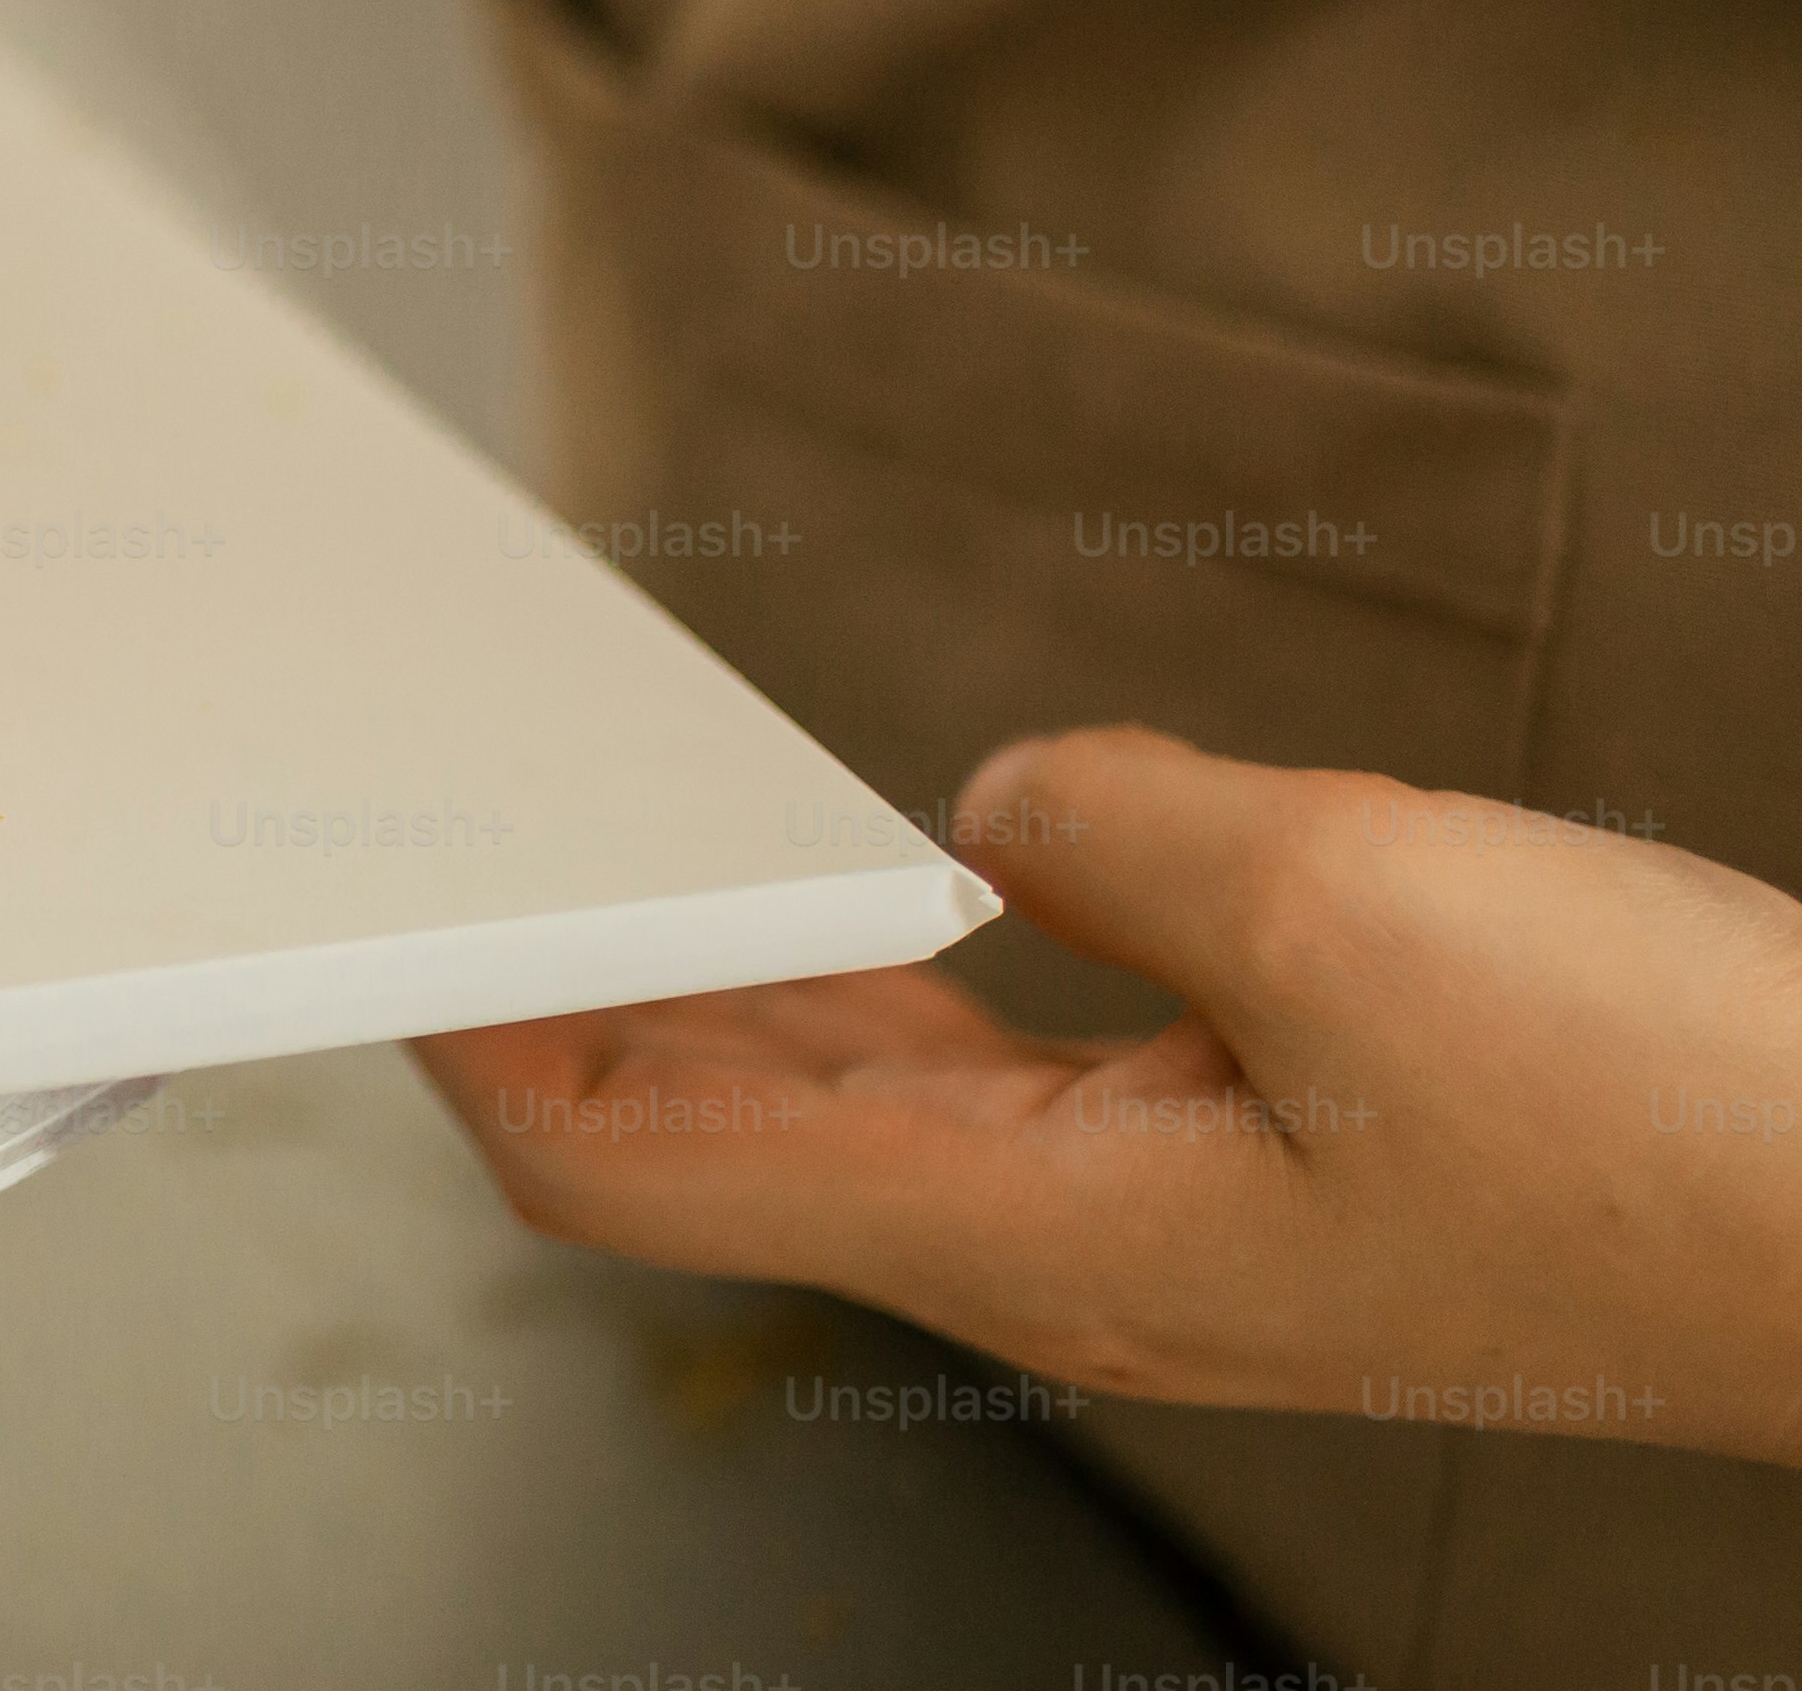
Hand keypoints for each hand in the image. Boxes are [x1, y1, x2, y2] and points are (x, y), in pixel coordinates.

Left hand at [416, 725, 1801, 1465]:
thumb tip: (1005, 804)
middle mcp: (1063, 1262)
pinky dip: (881, 991)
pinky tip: (867, 902)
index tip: (393, 938)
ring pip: (848, 1112)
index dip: (487, 1052)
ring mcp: (1158, 1234)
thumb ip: (1118, 828)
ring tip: (604, 861)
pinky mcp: (1253, 1179)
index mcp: (1037, 1238)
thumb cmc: (1682, 1127)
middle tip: (457, 861)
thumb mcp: (1351, 909)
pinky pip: (993, 1088)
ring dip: (712, 993)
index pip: (640, 1173)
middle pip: (714, 1145)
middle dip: (568, 1004)